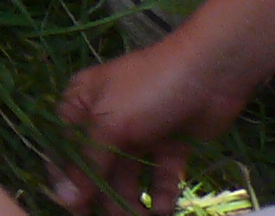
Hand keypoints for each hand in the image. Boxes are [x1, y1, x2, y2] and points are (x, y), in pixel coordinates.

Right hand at [55, 31, 257, 215]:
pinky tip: (164, 210)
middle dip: (105, 198)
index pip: (64, 151)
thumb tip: (65, 200)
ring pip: (128, 179)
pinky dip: (161, 197)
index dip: (67, 183)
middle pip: (97, 170)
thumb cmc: (150, 88)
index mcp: (81, 106)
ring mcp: (138, 136)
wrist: (211, 73)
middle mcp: (106, 123)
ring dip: (132, 203)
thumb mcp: (110, 123)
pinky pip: (159, 179)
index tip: (77, 211)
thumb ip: (87, 164)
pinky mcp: (167, 148)